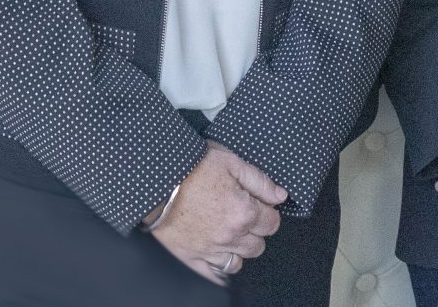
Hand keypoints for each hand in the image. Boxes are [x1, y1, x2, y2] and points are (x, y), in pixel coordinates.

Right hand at [151, 142, 286, 285]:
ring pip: (238, 262)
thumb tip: (281, 196)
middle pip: (258, 246)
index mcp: (243, 213)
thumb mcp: (231, 163)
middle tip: (243, 216)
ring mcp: (210, 250)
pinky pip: (213, 274)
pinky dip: (219, 268)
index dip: (268, 212)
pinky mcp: (191, 257)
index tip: (259, 205)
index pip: (272, 223)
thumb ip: (260, 182)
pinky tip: (218, 256)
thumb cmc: (192, 167)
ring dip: (238, 250)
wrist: (156, 178)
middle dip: (255, 231)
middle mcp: (230, 236)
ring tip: (229, 234)